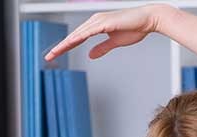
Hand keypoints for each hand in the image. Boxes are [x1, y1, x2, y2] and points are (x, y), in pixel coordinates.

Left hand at [43, 4, 166, 61]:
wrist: (148, 20)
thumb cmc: (135, 29)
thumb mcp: (115, 42)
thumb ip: (102, 48)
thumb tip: (91, 55)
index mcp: (96, 25)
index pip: (77, 38)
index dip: (66, 47)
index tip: (56, 55)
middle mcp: (95, 21)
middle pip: (73, 36)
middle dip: (60, 46)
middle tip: (49, 57)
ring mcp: (99, 20)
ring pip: (77, 34)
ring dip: (65, 44)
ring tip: (54, 53)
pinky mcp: (104, 22)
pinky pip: (88, 32)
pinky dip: (78, 38)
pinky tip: (70, 44)